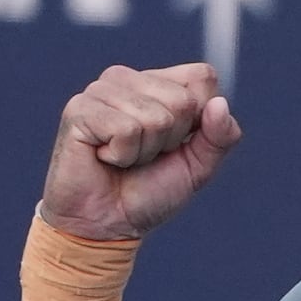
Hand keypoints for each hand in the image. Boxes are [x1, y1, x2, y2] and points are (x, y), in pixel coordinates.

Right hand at [40, 63, 243, 239]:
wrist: (108, 223)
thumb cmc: (150, 191)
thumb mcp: (199, 166)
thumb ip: (220, 136)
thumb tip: (219, 104)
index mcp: (158, 83)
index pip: (202, 77)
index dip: (201, 119)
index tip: (176, 143)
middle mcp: (128, 79)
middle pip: (182, 100)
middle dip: (171, 140)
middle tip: (145, 156)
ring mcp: (101, 90)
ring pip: (155, 117)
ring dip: (145, 151)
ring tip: (124, 158)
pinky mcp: (79, 109)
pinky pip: (126, 130)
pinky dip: (123, 155)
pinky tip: (105, 157)